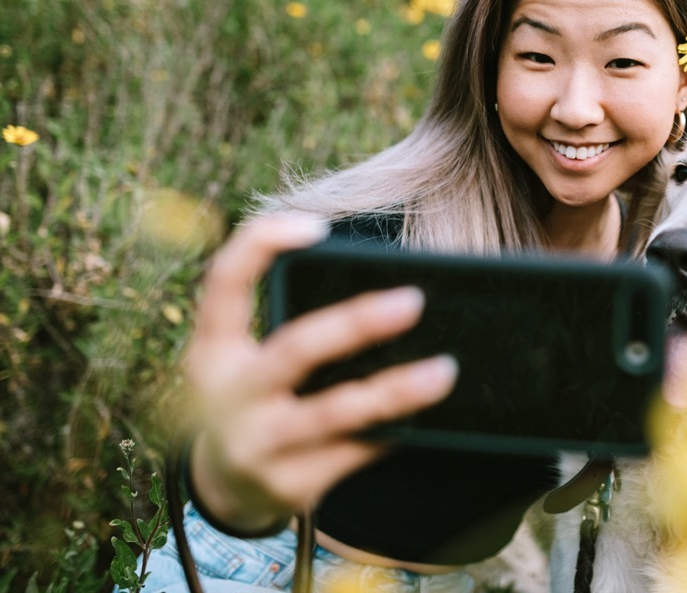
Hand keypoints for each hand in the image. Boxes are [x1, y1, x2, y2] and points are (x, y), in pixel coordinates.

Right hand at [182, 214, 457, 532]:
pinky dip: (393, 428)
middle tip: (413, 300)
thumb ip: (283, 323)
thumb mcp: (243, 359)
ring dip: (396, 390)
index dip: (262, 245)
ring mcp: (258, 444)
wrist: (225, 490)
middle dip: (357, 324)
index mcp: (212, 349)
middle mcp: (229, 396)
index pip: (224, 282)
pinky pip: (356, 449)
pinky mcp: (290, 485)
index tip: (316, 226)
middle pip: (297, 349)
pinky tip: (424, 415)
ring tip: (443, 371)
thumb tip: (381, 291)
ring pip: (336, 411)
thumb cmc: (252, 398)